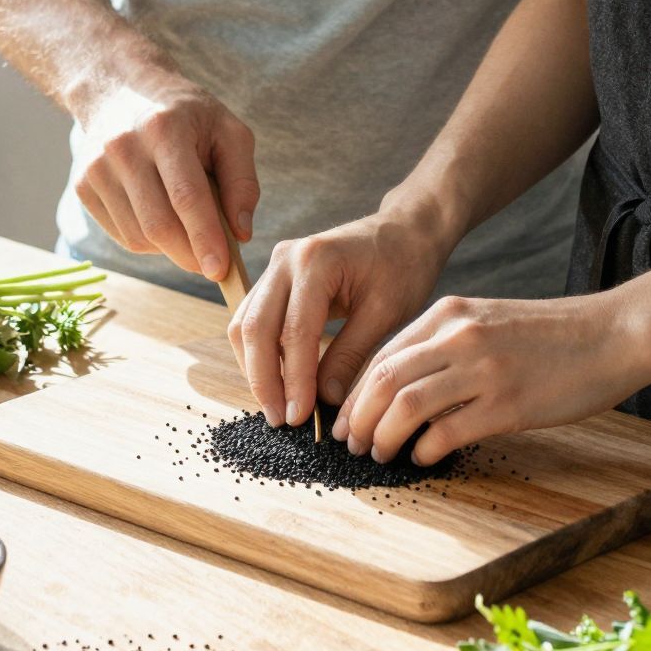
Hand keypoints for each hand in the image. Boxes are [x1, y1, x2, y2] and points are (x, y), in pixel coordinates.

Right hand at [74, 74, 257, 282]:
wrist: (120, 90)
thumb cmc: (185, 114)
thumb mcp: (228, 130)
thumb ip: (242, 180)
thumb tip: (240, 233)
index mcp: (165, 129)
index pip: (186, 196)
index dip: (204, 238)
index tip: (220, 270)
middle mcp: (123, 147)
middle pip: (158, 224)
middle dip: (190, 255)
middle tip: (213, 265)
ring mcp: (97, 168)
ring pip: (138, 236)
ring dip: (171, 249)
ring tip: (189, 228)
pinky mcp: (82, 186)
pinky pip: (121, 235)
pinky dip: (148, 240)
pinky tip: (162, 218)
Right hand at [229, 211, 445, 428]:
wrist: (405, 230)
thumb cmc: (403, 265)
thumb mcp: (386, 312)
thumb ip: (351, 355)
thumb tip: (324, 401)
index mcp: (316, 261)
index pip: (293, 332)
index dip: (294, 380)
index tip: (300, 418)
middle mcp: (286, 259)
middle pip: (254, 328)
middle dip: (263, 380)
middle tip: (281, 420)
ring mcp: (276, 265)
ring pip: (245, 325)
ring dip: (256, 369)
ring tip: (279, 407)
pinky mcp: (276, 277)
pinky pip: (255, 319)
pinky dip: (262, 353)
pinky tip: (281, 381)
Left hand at [332, 292, 646, 466]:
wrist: (612, 335)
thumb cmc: (553, 336)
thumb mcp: (489, 321)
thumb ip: (447, 345)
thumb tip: (405, 388)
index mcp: (450, 314)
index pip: (383, 355)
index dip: (357, 393)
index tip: (347, 419)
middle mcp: (459, 335)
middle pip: (384, 380)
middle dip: (359, 418)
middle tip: (352, 444)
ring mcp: (483, 369)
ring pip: (406, 406)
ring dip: (383, 436)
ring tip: (379, 454)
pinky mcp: (507, 404)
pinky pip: (446, 432)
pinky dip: (424, 450)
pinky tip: (424, 458)